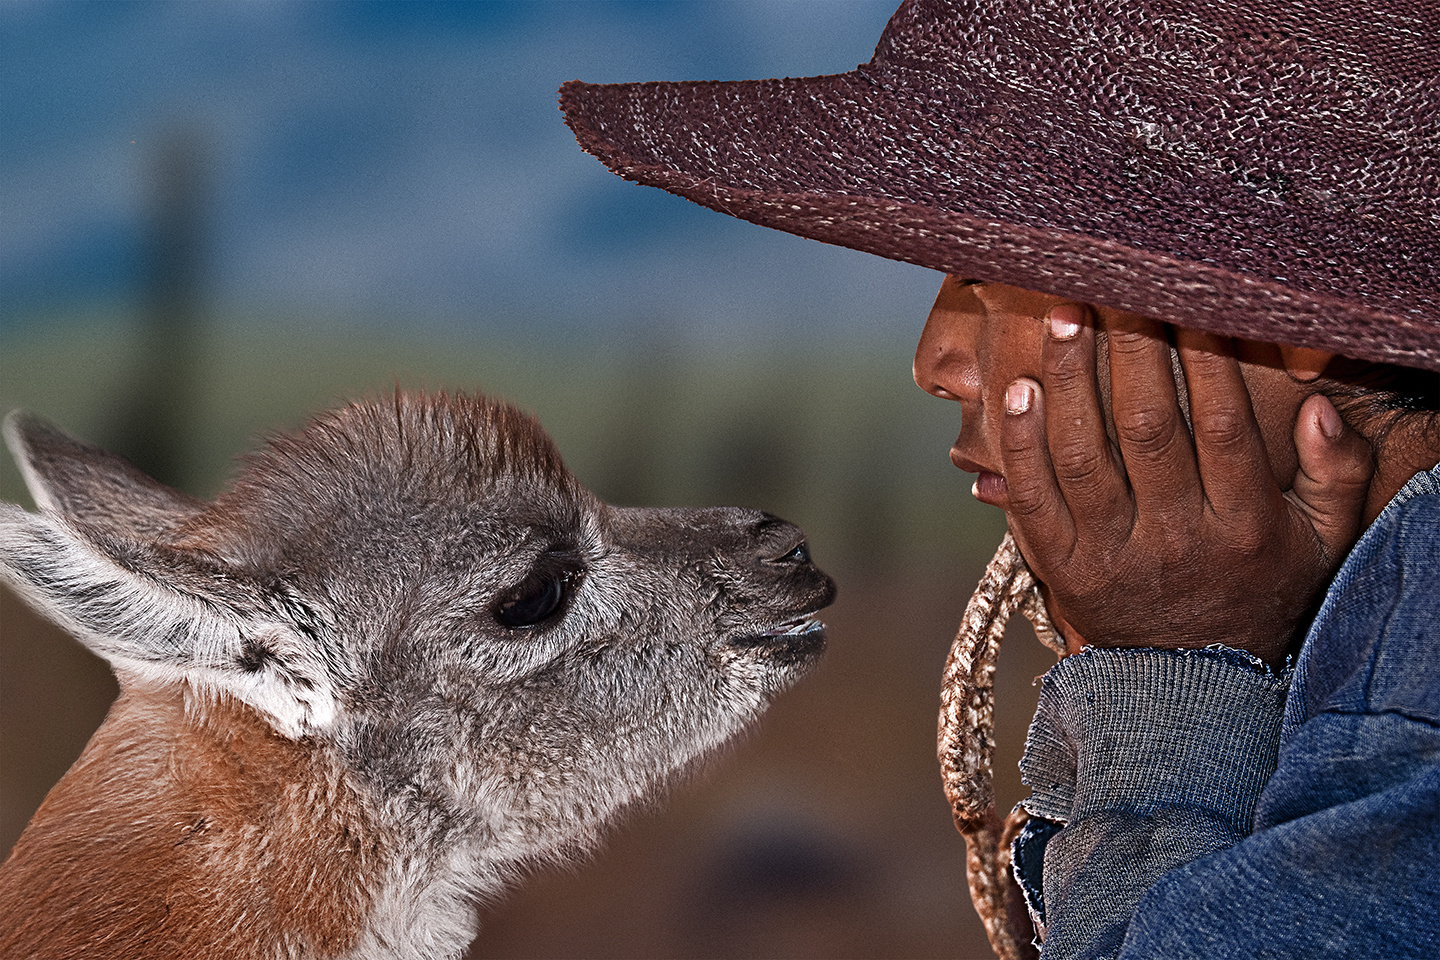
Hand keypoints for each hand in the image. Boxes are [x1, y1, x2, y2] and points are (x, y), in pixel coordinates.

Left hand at [998, 305, 1373, 665]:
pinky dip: (1021, 444)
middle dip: (1130, 349)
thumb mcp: (1321, 544)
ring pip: (1084, 457)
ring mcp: (1113, 557)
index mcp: (1245, 528)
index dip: (1206, 358)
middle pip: (1148, 430)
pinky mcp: (1061, 569)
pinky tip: (1018, 391)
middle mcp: (1177, 540)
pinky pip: (1034, 499)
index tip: (1188, 301)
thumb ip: (1336, 474)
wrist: (1189, 687)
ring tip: (1062, 317)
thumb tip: (1318, 406)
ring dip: (1069, 381)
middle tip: (1113, 285)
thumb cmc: (1256, 595)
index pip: (1226, 427)